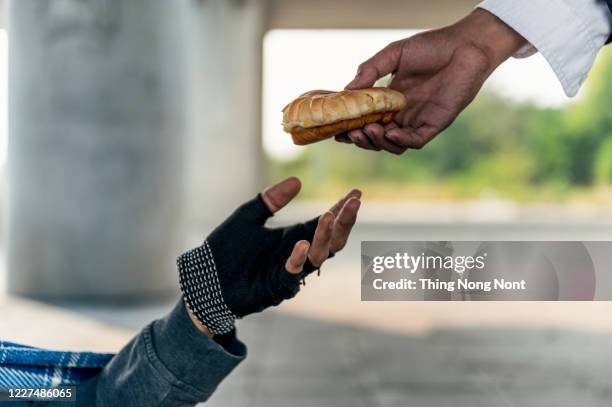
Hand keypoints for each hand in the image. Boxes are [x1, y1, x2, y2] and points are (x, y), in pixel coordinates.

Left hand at [181, 177, 360, 334]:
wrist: (205, 279)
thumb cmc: (226, 249)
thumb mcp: (248, 216)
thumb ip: (272, 200)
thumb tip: (298, 180)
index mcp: (293, 236)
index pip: (325, 222)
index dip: (341, 209)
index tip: (356, 193)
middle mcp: (297, 254)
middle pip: (331, 240)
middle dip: (344, 222)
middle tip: (353, 203)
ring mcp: (289, 271)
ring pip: (318, 257)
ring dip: (325, 237)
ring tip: (329, 216)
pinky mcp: (276, 286)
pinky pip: (293, 274)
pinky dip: (298, 259)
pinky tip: (301, 244)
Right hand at [339, 9, 525, 153]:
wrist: (465, 46)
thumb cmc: (432, 47)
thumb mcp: (394, 55)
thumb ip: (371, 70)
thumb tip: (347, 89)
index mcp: (391, 100)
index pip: (367, 121)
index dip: (352, 128)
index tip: (337, 130)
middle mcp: (403, 114)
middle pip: (377, 137)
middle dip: (362, 139)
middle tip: (350, 132)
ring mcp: (419, 121)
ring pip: (393, 145)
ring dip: (378, 142)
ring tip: (367, 130)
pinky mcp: (435, 125)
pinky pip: (415, 141)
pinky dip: (401, 142)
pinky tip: (390, 133)